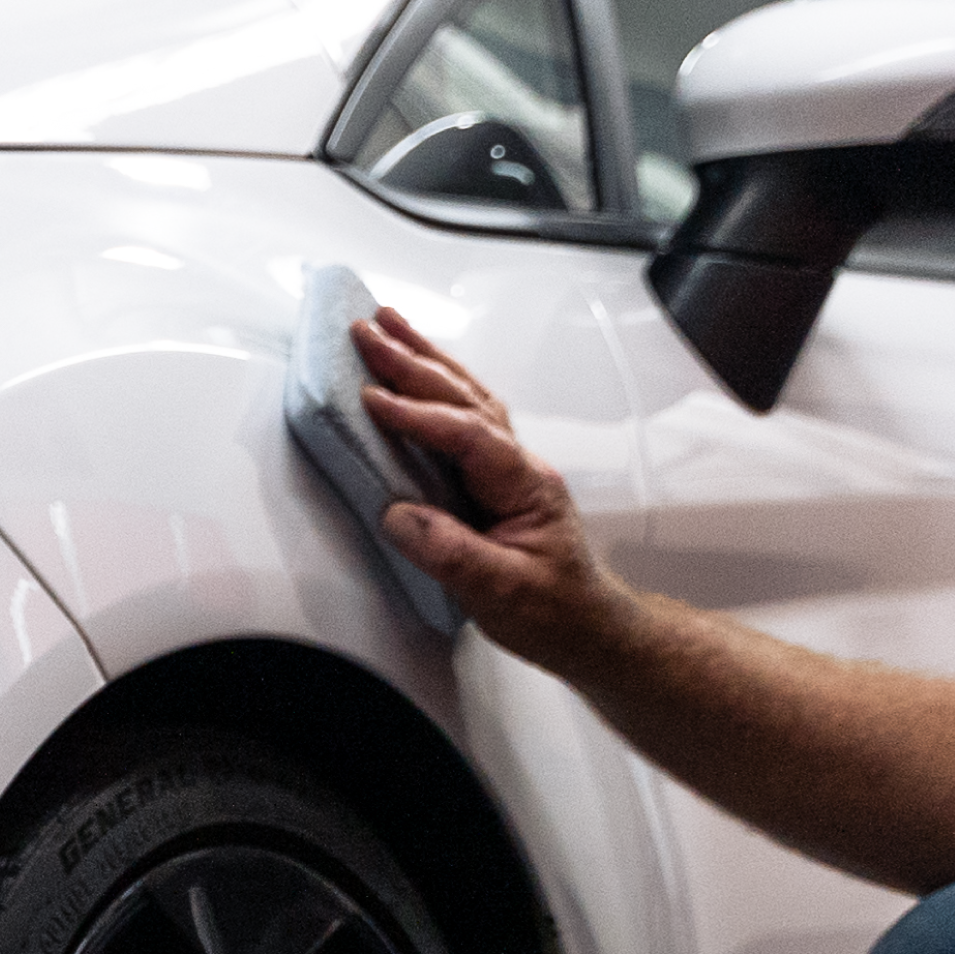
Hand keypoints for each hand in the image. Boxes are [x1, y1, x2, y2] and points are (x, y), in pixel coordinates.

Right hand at [351, 308, 640, 672]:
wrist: (587, 627)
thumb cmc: (554, 611)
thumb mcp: (503, 592)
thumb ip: (450, 552)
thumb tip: (398, 514)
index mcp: (525, 485)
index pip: (468, 435)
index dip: (418, 415)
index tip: (373, 399)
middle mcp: (518, 465)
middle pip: (464, 398)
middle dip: (413, 360)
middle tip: (367, 331)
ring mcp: (506, 466)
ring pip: (467, 396)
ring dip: (425, 358)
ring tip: (387, 326)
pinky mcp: (490, 475)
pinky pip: (462, 413)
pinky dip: (435, 383)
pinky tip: (416, 368)